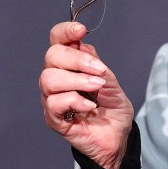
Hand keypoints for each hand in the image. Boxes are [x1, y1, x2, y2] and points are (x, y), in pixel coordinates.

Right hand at [40, 22, 134, 168]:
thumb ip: (97, 64)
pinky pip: (54, 102)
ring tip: (96, 88)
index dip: (65, 31)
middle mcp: (57, 78)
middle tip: (99, 71)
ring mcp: (52, 98)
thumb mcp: (111, 81)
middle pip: (51, 56)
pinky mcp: (53, 118)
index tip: (80, 31)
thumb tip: (83, 46)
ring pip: (49, 79)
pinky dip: (75, 101)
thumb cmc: (112, 109)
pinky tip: (89, 106)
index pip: (57, 40)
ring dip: (77, 81)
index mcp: (70, 64)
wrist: (118, 137)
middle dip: (77, 60)